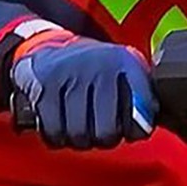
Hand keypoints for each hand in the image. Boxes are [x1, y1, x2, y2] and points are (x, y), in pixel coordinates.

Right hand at [7, 29, 156, 148]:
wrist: (50, 44)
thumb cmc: (97, 70)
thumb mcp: (128, 71)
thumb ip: (144, 99)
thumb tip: (141, 128)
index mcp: (124, 62)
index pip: (139, 112)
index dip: (136, 129)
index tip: (130, 127)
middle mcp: (97, 65)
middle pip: (105, 131)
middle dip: (105, 139)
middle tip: (102, 133)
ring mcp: (67, 74)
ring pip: (78, 134)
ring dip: (80, 140)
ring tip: (82, 130)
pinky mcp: (42, 86)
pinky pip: (53, 130)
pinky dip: (57, 138)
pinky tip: (62, 129)